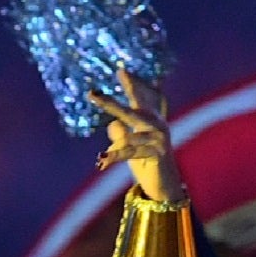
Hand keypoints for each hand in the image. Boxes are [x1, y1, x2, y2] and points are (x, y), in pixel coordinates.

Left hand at [89, 69, 182, 202]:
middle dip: (110, 105)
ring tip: (102, 159)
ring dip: (113, 151)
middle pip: (130, 112)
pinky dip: (115, 157)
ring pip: (128, 139)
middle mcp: (157, 125)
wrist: (163, 186)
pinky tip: (102, 162)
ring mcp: (159, 139)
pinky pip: (130, 153)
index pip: (138, 100)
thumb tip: (113, 124)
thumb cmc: (146, 164)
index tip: (120, 70)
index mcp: (150, 121)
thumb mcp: (129, 147)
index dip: (130, 85)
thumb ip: (122, 133)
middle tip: (92, 95)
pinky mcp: (158, 153)